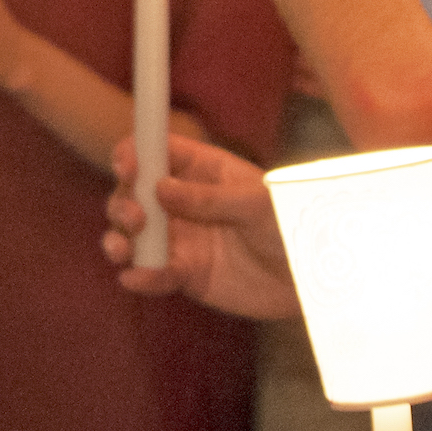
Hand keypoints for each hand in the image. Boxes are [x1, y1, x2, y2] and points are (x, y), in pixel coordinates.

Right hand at [103, 133, 299, 318]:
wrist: (314, 275)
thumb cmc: (293, 224)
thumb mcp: (256, 203)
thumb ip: (208, 198)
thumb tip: (159, 189)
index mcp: (201, 170)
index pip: (155, 151)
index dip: (133, 154)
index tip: (127, 167)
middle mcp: (182, 201)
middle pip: (132, 194)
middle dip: (122, 203)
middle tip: (136, 218)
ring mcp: (180, 238)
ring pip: (132, 235)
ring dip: (117, 239)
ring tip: (121, 250)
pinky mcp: (185, 273)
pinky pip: (154, 274)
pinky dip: (141, 277)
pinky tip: (135, 278)